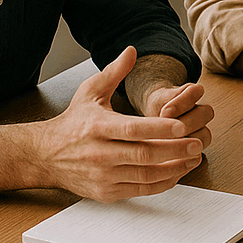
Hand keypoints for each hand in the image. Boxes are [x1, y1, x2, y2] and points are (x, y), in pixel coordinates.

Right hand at [34, 47, 204, 201]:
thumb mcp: (89, 92)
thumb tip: (132, 50)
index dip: (159, 128)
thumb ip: (113, 72)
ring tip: (194, 158)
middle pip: (143, 154)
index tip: (182, 126)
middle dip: (174, 150)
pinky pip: (141, 190)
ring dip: (174, 168)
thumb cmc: (73, 122)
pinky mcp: (106, 192)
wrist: (45, 155)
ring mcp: (103, 176)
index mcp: (98, 127)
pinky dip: (162, 183)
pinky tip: (178, 172)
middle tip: (198, 143)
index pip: (133, 129)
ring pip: (145, 175)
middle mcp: (99, 154)